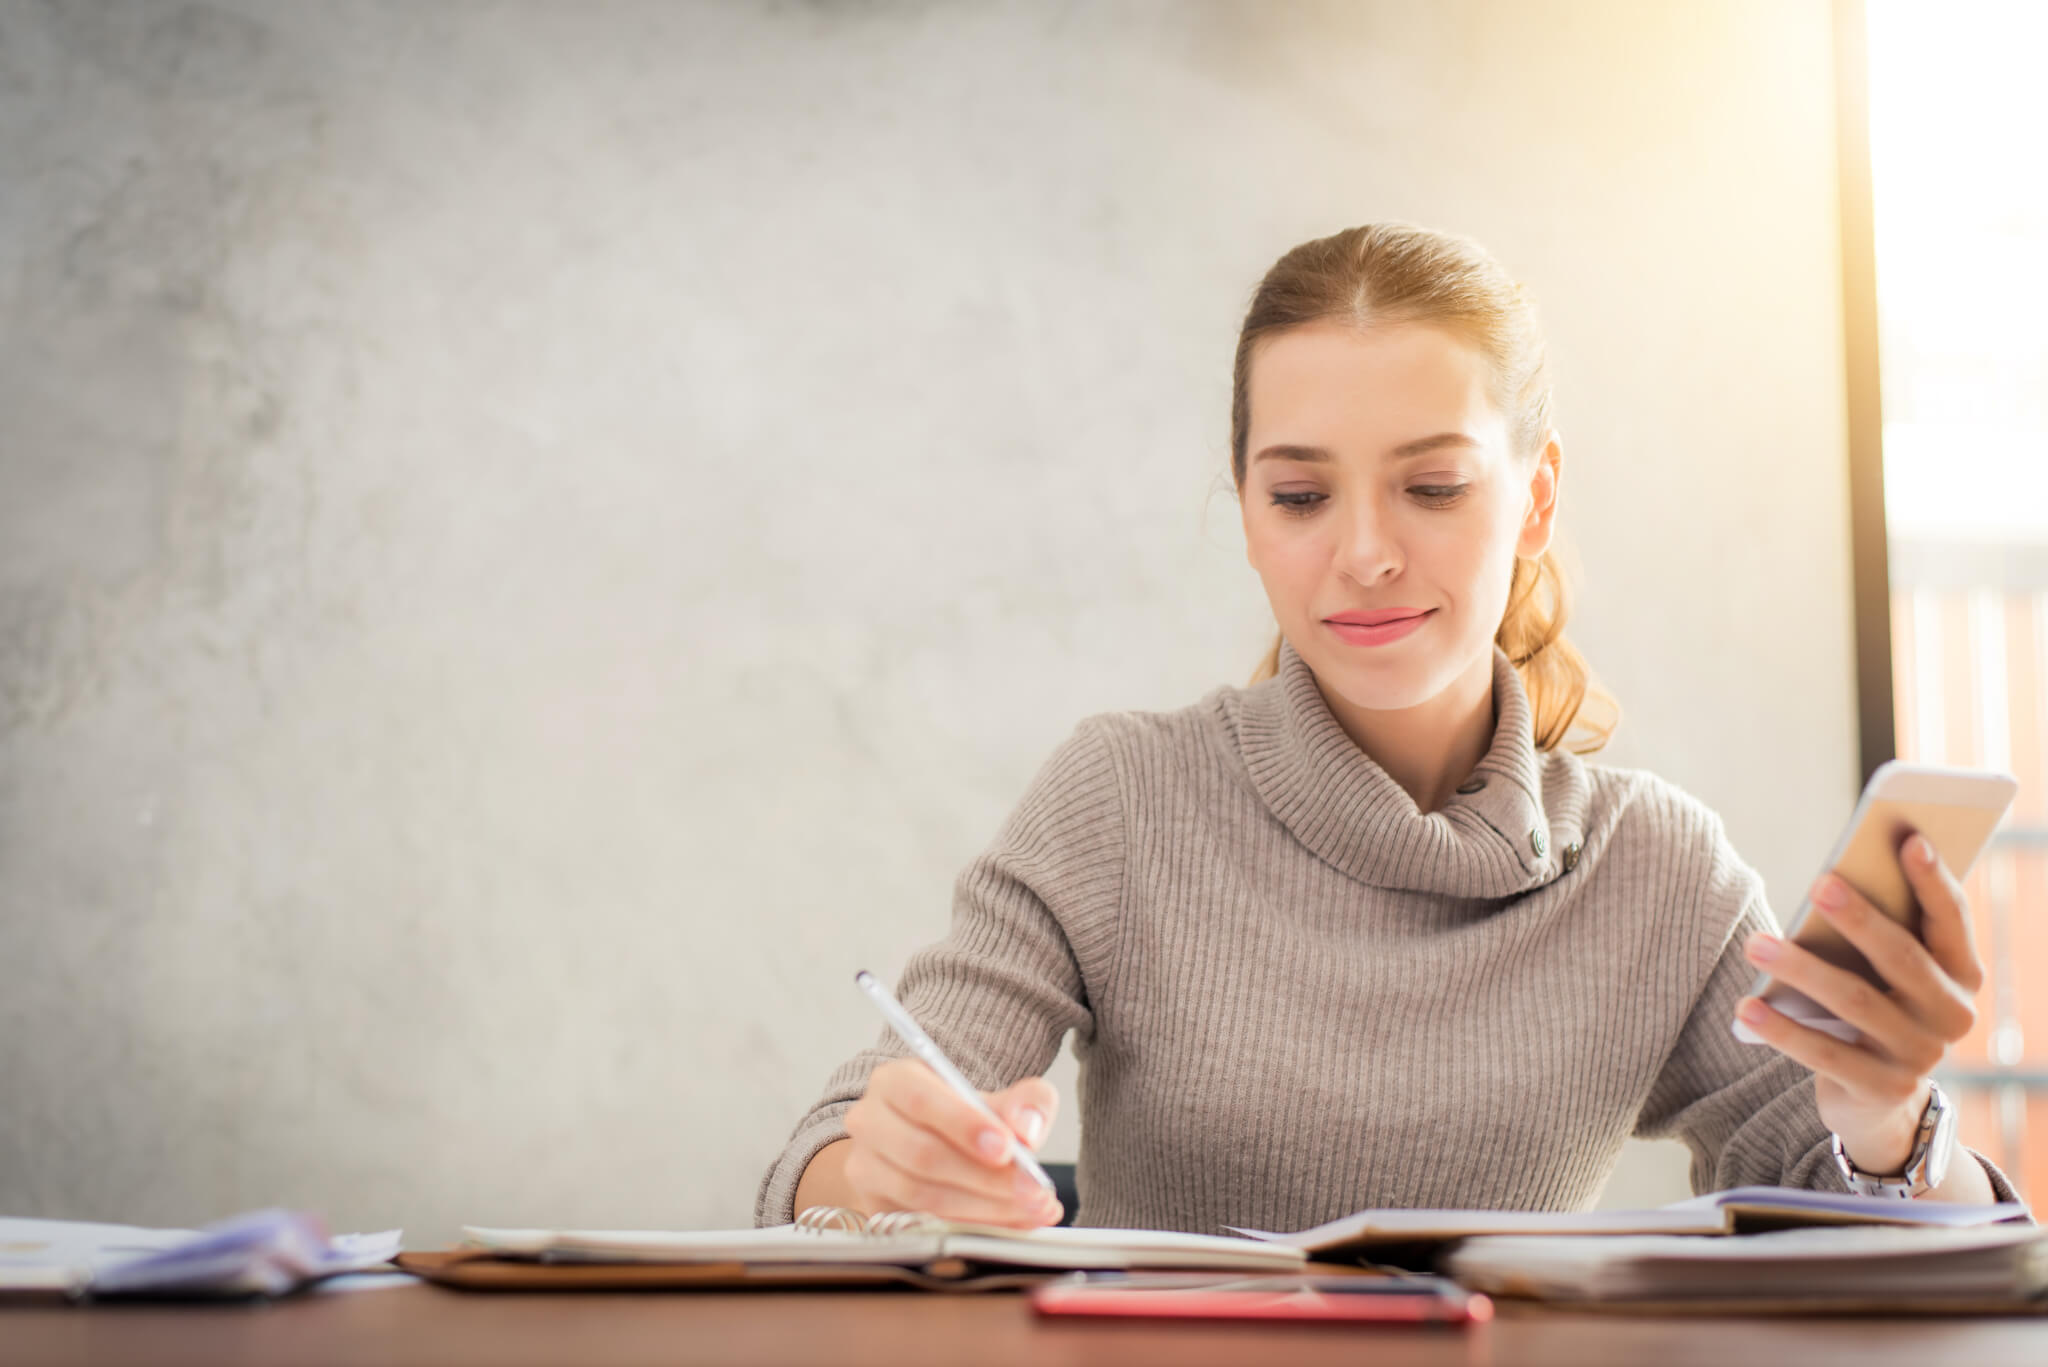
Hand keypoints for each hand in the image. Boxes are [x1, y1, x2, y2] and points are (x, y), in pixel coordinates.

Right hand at [839, 1058, 1061, 1227]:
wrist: (939, 1144)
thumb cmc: (969, 1118)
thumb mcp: (1002, 1098)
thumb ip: (1027, 1103)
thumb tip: (1027, 1128)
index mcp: (895, 1081)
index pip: (922, 1100)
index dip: (964, 1125)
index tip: (1008, 1148)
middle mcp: (870, 1122)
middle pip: (923, 1155)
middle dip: (985, 1177)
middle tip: (1033, 1189)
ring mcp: (866, 1168)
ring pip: (922, 1195)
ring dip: (985, 1208)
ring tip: (1033, 1208)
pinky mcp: (875, 1209)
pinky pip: (923, 1225)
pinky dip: (975, 1226)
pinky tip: (1012, 1221)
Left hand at [1735, 830, 1983, 1174]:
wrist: (1877, 1100)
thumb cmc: (1874, 1006)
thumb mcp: (1885, 973)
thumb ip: (1879, 932)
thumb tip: (1835, 879)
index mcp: (1961, 976)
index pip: (1952, 922)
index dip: (1934, 881)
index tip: (1910, 839)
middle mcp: (1952, 1016)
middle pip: (1902, 958)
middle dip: (1860, 918)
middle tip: (1820, 882)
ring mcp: (1919, 1056)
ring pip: (1855, 1002)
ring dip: (1801, 968)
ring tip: (1754, 942)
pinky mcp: (1880, 1088)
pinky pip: (1824, 1053)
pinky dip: (1781, 1029)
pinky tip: (1745, 1008)